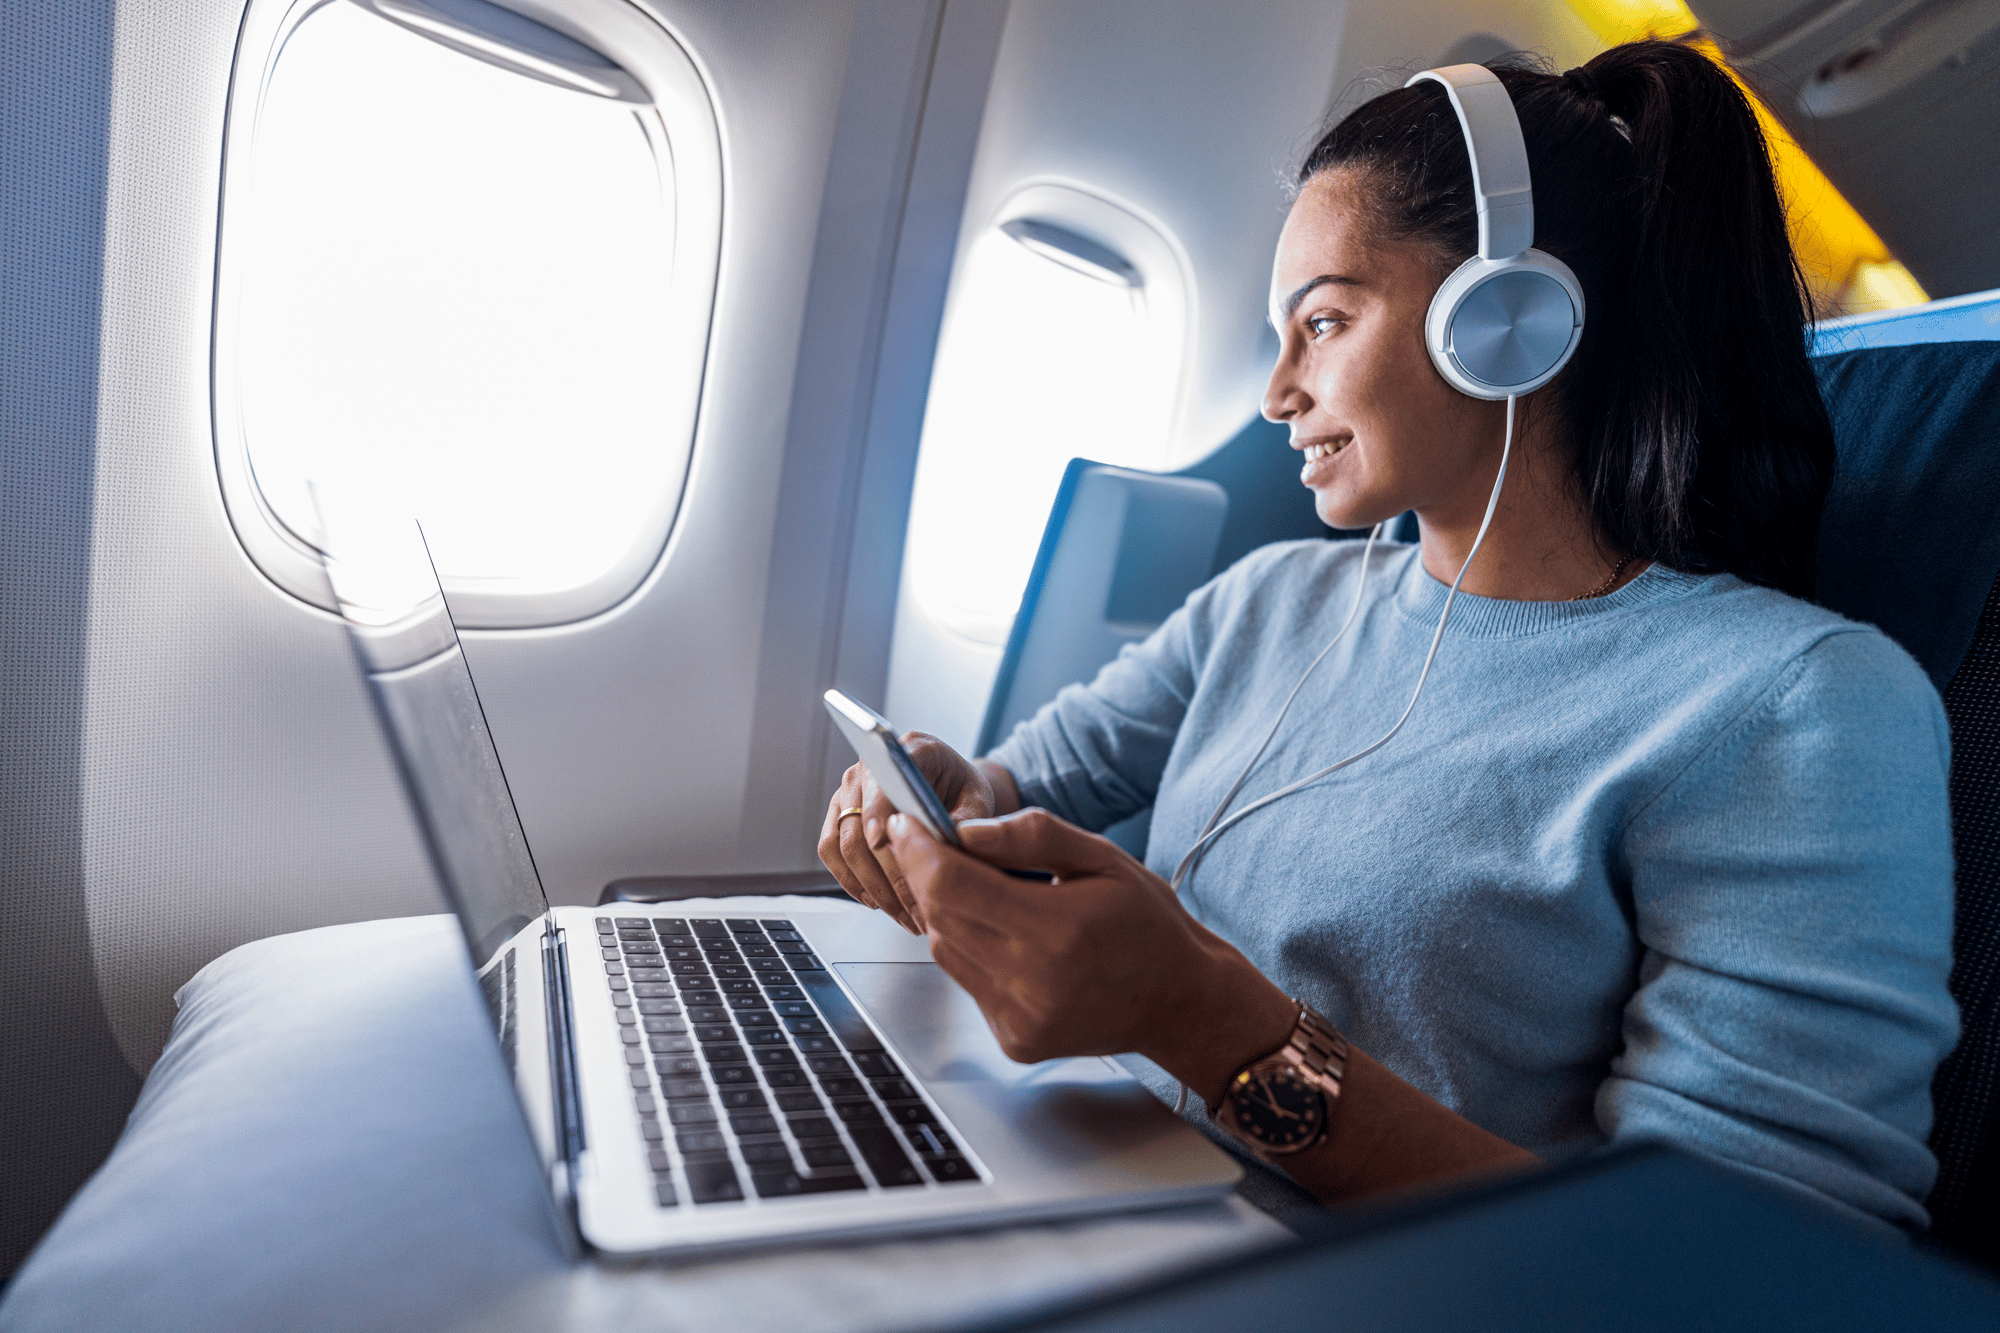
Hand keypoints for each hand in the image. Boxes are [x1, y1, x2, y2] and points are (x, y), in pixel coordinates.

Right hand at [817, 732, 993, 932]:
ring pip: (844, 843)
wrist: (952, 790)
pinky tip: (878, 902)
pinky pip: (831, 850)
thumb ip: (969, 820)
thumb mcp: (979, 801)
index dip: (879, 808)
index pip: (885, 776)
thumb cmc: (964, 792)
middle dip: (888, 872)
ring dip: (872, 886)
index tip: (881, 840)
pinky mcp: (839, 815)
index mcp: (911, 748)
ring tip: (903, 914)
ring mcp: (850, 791)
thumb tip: (949, 846)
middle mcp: (870, 766)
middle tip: (915, 908)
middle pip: (862, 822)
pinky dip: (851, 881)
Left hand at [882, 808, 1295, 1095]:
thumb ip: (1031, 835)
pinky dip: (972, 951)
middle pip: (939, 915)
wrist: (1181, 1002)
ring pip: (945, 949)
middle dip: (926, 873)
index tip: (907, 822)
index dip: (919, 849)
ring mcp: (1020, 1019)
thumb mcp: (1103, 857)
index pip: (952, 884)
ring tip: (983, 890)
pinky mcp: (1015, 1040)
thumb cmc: (1148, 923)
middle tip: (931, 844)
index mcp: (1057, 930)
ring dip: (948, 912)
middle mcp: (1032, 982)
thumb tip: (964, 830)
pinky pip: (967, 983)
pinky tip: (1007, 937)